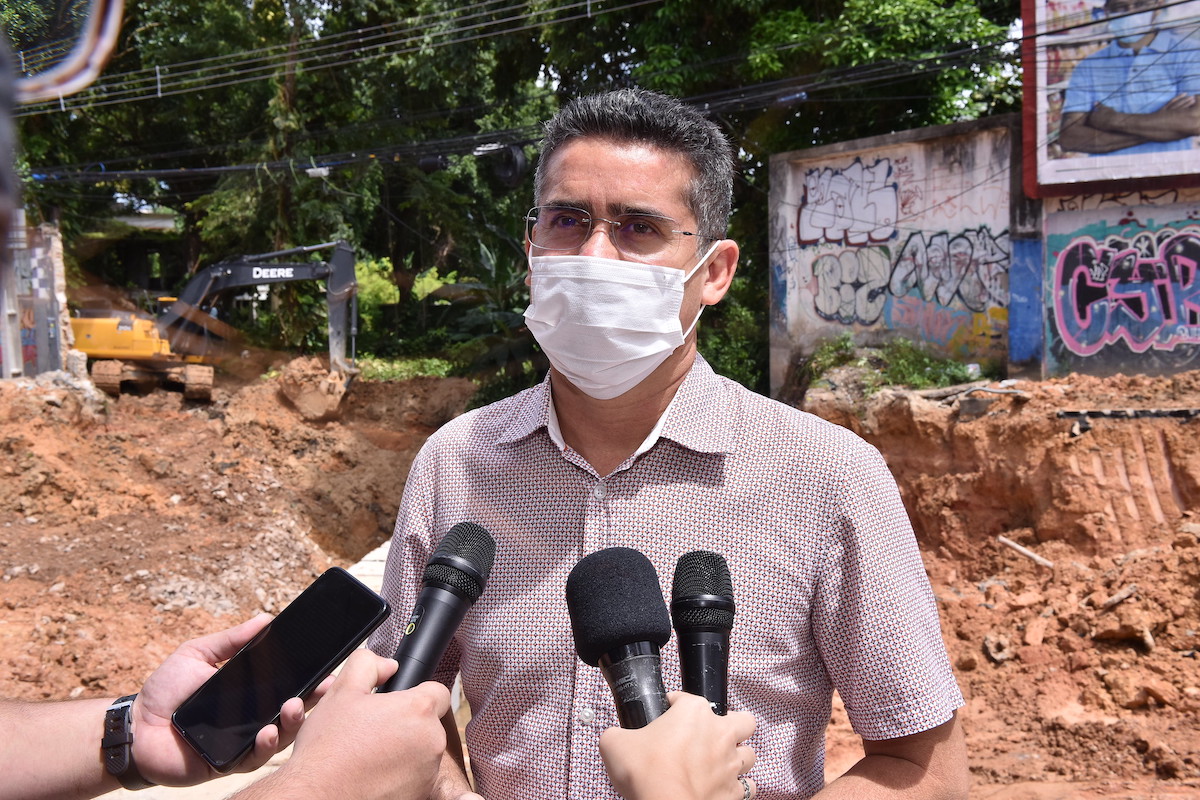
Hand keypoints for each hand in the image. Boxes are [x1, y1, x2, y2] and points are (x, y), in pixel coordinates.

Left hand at [132, 613, 324, 784]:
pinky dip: (265, 747)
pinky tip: (267, 732)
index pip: (289, 686)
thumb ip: (231, 640)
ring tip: (293, 707)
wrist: (135, 727)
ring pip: (281, 737)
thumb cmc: (166, 691)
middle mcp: (254, 719)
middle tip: (322, 688)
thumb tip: (265, 618)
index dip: (311, 680)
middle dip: (313, 700)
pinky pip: (255, 758)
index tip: (328, 670)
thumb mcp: (199, 655)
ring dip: (293, 723)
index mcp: (252, 694)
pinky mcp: (230, 763)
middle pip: (294, 711)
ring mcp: (245, 743)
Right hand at [266, 650, 451, 799]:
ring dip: (404, 751)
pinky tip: (373, 774)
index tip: (398, 705)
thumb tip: (389, 665)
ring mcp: (428, 772)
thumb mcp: (341, 692)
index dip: (417, 694)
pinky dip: (400, 775)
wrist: (317, 796)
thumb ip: (368, 665)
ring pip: (422, 751)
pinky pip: (416, 777)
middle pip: (428, 724)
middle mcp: (432, 742)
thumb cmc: (328, 749)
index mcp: (418, 711)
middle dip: (406, 724)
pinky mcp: (420, 794)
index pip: (438, 692)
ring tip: (370, 755)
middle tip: (374, 732)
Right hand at [599, 692, 756, 799]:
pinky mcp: (735, 792)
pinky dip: (737, 787)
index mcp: (694, 712)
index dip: (673, 706)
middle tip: (710, 735)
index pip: (686, 698)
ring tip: (719, 763)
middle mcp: (720, 733)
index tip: (664, 716)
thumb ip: (616, 734)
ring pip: (750, 753)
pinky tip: (721, 787)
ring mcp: (731, 763)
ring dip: (737, 756)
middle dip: (731, 725)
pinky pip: (747, 786)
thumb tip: (614, 738)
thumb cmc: (646, 773)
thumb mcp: (614, 744)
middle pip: (742, 721)